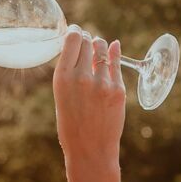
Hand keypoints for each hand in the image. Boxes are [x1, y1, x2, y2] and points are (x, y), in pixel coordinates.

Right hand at [53, 27, 125, 163]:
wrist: (90, 150)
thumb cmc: (72, 125)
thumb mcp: (62, 96)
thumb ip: (70, 73)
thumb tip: (80, 48)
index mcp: (62, 78)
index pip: (72, 40)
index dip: (75, 32)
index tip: (76, 31)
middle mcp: (82, 77)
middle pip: (88, 42)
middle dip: (87, 39)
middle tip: (87, 41)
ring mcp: (102, 83)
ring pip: (103, 49)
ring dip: (100, 45)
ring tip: (98, 47)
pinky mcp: (118, 90)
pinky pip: (117, 63)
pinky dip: (114, 53)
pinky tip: (114, 47)